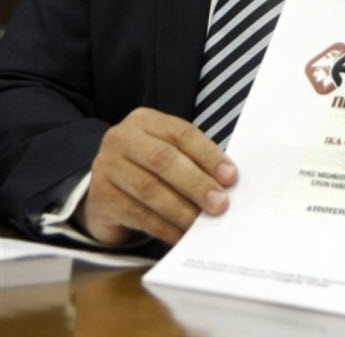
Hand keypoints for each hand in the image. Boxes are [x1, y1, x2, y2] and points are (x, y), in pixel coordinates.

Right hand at [75, 107, 236, 244]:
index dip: (208, 155)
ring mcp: (107, 167)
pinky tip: (182, 236)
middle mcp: (122, 139)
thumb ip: (196, 162)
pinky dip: (164, 227)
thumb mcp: (171, 154)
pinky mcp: (100, 197)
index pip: (181, 133)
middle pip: (163, 159)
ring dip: (181, 209)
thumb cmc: (152, 170)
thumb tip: (228, 184)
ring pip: (149, 189)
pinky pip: (138, 214)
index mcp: (145, 121)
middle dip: (196, 183)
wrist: (108, 190)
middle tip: (220, 204)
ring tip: (202, 223)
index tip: (231, 176)